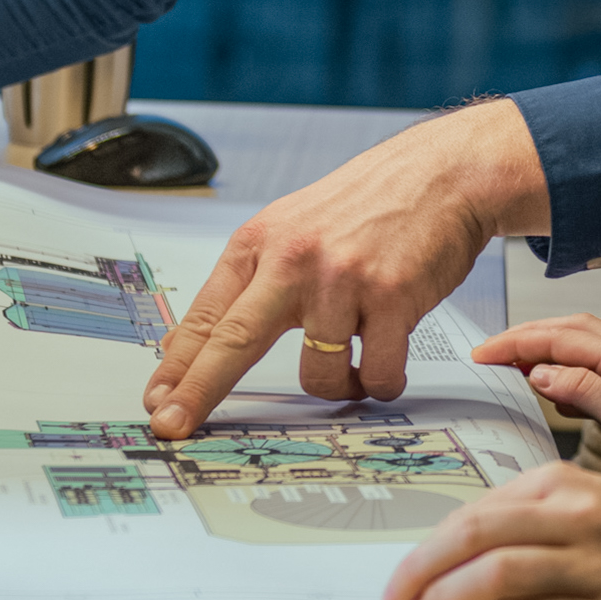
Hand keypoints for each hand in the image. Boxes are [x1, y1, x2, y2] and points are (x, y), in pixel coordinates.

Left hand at [141, 99, 551, 434]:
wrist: (443, 174)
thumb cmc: (368, 205)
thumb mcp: (292, 228)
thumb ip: (252, 281)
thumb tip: (197, 343)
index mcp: (261, 243)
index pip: (207, 316)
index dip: (177, 367)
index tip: (158, 403)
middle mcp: (295, 259)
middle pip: (232, 341)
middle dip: (199, 391)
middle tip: (174, 425)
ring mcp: (343, 279)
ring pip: (318, 375)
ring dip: (338, 385)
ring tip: (355, 362)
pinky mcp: (393, 298)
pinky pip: (376, 374)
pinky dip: (380, 382)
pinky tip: (385, 360)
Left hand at [383, 462, 600, 599]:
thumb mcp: (575, 499)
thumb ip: (516, 515)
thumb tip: (446, 549)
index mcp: (561, 483)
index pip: (475, 511)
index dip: (429, 545)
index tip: (403, 572)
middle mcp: (574, 518)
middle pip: (477, 536)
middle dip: (423, 570)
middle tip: (395, 597)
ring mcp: (587, 565)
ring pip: (499, 576)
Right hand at [473, 316, 600, 494]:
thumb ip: (585, 392)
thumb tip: (539, 372)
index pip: (557, 339)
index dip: (515, 343)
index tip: (481, 353)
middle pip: (567, 332)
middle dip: (525, 337)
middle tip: (489, 354)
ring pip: (580, 349)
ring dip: (544, 351)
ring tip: (514, 368)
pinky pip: (594, 373)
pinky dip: (567, 375)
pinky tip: (560, 396)